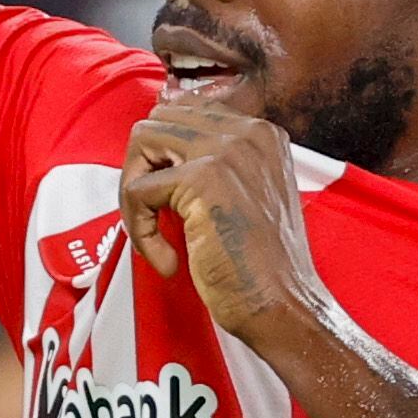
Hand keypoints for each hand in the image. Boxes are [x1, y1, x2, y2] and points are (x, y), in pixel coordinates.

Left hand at [120, 100, 327, 345]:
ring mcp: (226, 151)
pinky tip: (166, 260)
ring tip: (154, 235)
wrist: (283, 306)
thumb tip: (155, 147)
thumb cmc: (259, 263)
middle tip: (153, 218)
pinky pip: (137, 190)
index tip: (166, 201)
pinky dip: (140, 230)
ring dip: (133, 194)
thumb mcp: (245, 194)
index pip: (183, 111)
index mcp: (261, 132)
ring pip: (141, 144)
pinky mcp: (202, 180)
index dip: (161, 158)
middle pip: (156, 122)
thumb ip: (212, 163)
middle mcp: (248, 131)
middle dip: (141, 170)